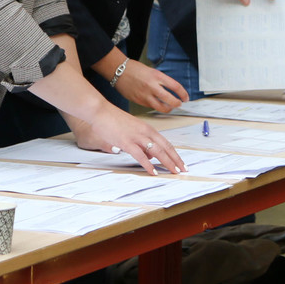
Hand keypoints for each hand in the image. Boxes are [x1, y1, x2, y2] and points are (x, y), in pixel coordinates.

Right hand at [65, 105, 186, 175]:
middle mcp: (146, 132)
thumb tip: (150, 155)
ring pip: (157, 152)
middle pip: (166, 148)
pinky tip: (153, 172)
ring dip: (167, 163)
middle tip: (183, 170)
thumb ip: (142, 141)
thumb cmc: (114, 120)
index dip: (175, 154)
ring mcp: (137, 137)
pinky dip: (148, 165)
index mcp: (148, 129)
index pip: (166, 143)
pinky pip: (140, 156)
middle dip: (176, 160)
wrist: (101, 111)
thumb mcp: (133, 129)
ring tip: (174, 172)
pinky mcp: (127, 142)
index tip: (180, 162)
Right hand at [112, 59, 188, 112]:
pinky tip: (158, 104)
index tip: (185, 97)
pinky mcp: (139, 101)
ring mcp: (145, 95)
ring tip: (170, 107)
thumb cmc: (135, 69)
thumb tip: (171, 90)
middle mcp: (152, 86)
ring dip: (168, 108)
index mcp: (157, 76)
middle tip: (179, 103)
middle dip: (177, 103)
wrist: (119, 71)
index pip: (176, 87)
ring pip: (161, 107)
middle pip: (170, 100)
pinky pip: (151, 106)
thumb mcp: (152, 71)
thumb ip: (161, 81)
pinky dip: (157, 107)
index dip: (183, 94)